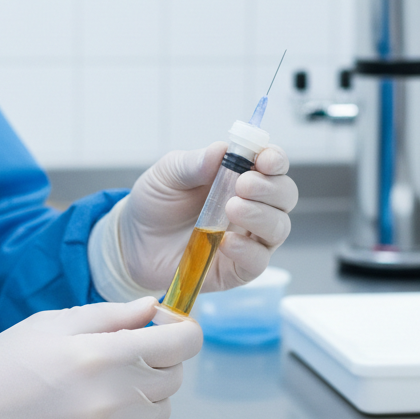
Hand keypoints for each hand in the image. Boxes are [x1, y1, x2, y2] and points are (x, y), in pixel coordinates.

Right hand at [0, 298, 201, 418]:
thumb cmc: (4, 366)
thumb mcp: (53, 324)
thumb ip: (111, 315)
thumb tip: (152, 308)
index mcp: (102, 355)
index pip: (183, 345)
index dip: (183, 332)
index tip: (168, 330)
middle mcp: (113, 398)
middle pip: (175, 378)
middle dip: (159, 362)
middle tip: (124, 357)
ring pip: (161, 412)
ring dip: (144, 397)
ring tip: (103, 389)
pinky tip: (95, 416)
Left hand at [118, 143, 297, 292]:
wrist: (134, 242)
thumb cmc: (157, 203)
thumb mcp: (168, 174)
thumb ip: (194, 163)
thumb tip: (221, 150)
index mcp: (241, 176)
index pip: (273, 164)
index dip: (275, 160)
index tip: (264, 160)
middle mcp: (253, 206)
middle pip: (285, 195)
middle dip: (270, 188)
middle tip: (242, 185)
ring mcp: (249, 238)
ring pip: (278, 227)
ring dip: (261, 216)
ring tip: (232, 209)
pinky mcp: (238, 268)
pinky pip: (258, 261)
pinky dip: (248, 250)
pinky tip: (227, 243)